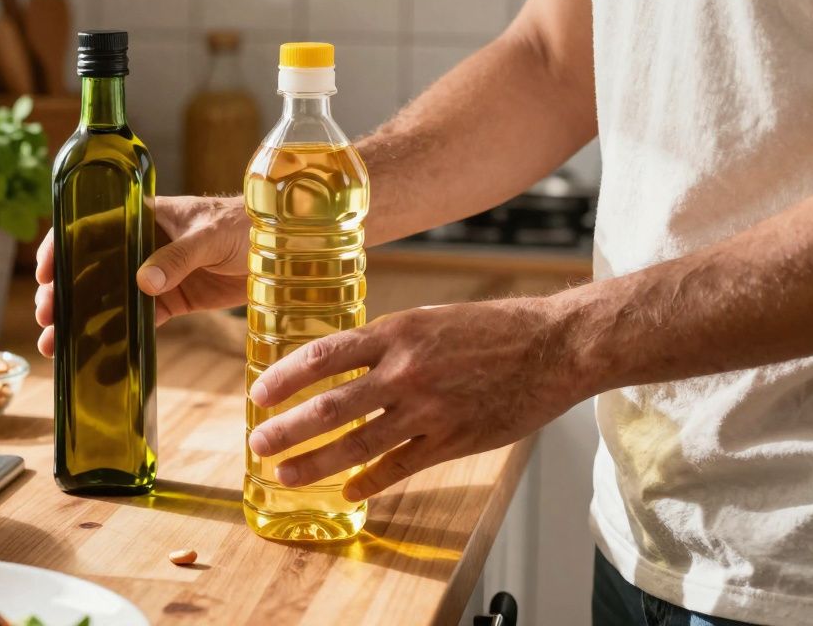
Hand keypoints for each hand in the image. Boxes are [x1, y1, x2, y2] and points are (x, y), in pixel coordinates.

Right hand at [34, 195, 249, 356]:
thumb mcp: (209, 236)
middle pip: (89, 267)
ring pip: (107, 298)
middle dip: (63, 293)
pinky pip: (139, 321)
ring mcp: (154, 274)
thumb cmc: (244, 225)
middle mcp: (140, 244)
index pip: (89, 226)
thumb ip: (177, 257)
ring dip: (81, 321)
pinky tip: (98, 360)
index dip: (60, 248)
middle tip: (47, 319)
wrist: (281, 248)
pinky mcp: (172, 300)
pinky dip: (118, 340)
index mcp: (142, 216)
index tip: (43, 274)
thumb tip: (143, 282)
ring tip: (56, 346)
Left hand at [247, 297, 582, 500]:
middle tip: (258, 445)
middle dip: (288, 430)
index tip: (259, 394)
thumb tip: (342, 363)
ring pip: (358, 443)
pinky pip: (401, 466)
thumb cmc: (491, 328)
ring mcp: (429, 409)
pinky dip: (370, 481)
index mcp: (396, 333)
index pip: (323, 356)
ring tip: (286, 476)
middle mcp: (405, 371)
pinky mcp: (454, 439)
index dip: (285, 377)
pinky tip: (349, 491)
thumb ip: (387, 343)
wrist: (554, 346)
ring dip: (316, 463)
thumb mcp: (428, 320)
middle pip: (330, 406)